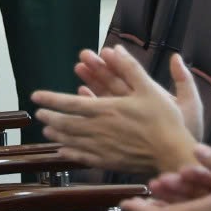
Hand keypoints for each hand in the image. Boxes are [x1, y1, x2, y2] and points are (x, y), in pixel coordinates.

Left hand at [31, 49, 202, 174]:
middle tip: (39, 115)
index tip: (35, 96)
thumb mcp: (150, 90)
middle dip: (50, 117)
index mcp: (106, 109)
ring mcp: (103, 148)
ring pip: (72, 141)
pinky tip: (63, 152)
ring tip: (47, 131)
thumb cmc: (165, 121)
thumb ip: (131, 69)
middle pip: (66, 123)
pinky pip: (84, 158)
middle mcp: (99, 129)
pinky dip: (70, 153)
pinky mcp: (110, 162)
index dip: (50, 99)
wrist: (175, 155)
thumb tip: (115, 48)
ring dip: (57, 134)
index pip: (69, 103)